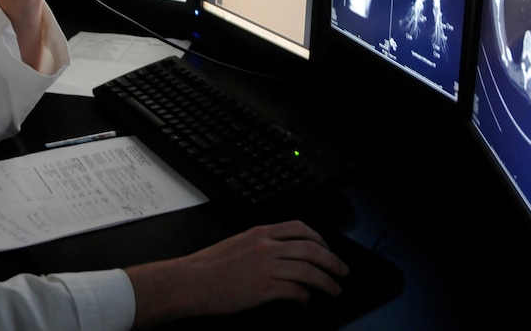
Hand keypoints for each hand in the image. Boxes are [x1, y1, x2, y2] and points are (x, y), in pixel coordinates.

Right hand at [125, 220, 348, 327]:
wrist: (189, 282)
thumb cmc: (206, 267)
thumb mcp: (236, 244)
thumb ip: (258, 244)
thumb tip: (278, 253)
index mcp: (259, 233)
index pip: (299, 228)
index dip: (319, 239)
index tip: (326, 248)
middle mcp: (266, 247)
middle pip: (311, 249)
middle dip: (332, 261)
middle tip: (342, 271)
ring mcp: (266, 267)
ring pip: (309, 271)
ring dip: (327, 282)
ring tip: (334, 290)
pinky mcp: (263, 289)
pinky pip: (295, 291)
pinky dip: (306, 297)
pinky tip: (306, 302)